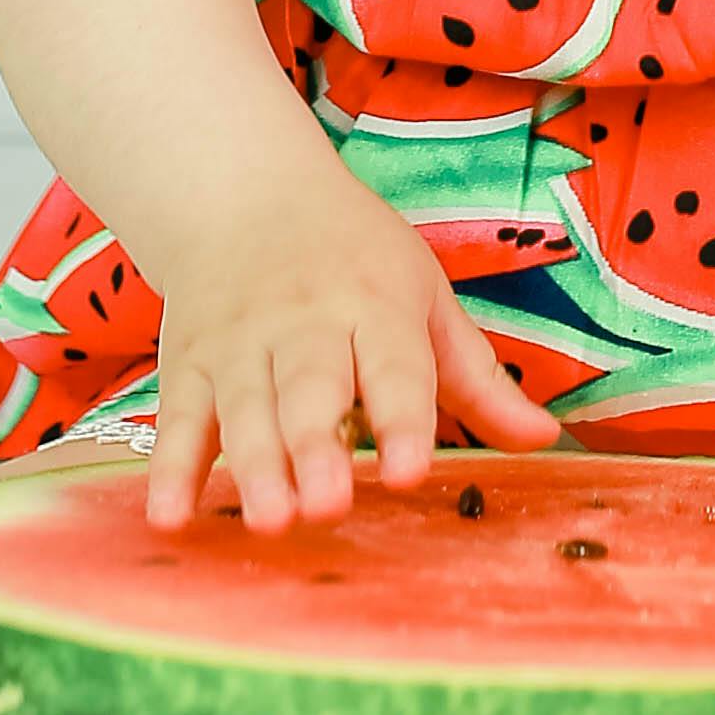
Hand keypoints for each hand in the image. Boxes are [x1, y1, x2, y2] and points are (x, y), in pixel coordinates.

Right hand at [141, 177, 565, 534]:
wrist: (243, 193)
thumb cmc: (355, 258)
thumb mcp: (425, 298)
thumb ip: (476, 379)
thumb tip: (545, 441)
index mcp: (376, 306)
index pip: (395, 367)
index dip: (404, 419)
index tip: (412, 472)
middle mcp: (306, 324)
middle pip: (311, 390)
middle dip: (318, 449)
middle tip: (329, 507)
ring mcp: (240, 345)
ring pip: (245, 408)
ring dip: (254, 466)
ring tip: (269, 521)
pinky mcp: (188, 365)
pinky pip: (178, 420)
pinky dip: (171, 470)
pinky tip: (169, 519)